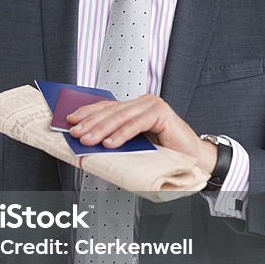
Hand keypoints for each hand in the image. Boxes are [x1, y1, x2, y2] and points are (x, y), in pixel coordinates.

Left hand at [66, 94, 216, 173]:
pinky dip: (122, 134)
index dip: (87, 112)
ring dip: (102, 130)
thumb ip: (117, 139)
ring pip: (121, 117)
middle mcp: (143, 103)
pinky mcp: (161, 113)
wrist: (193, 160)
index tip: (70, 120)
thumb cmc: (165, 154)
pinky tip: (111, 143)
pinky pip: (137, 124)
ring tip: (89, 140)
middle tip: (76, 133)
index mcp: (135, 108)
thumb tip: (90, 142)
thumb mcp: (134, 145)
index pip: (107, 107)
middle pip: (111, 111)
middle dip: (90, 123)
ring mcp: (153, 105)